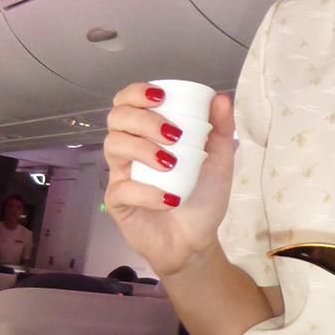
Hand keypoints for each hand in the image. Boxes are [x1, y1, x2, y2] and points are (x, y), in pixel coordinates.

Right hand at [103, 83, 235, 277]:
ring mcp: (121, 174)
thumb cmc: (203, 196)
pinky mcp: (118, 203)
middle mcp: (130, 149)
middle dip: (144, 120)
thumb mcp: (219, 161)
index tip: (161, 97)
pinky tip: (170, 199)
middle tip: (174, 136)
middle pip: (117, 118)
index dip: (137, 93)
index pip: (128, 102)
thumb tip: (220, 98)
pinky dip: (147, 192)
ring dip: (144, 149)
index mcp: (149, 133)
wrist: (197, 241)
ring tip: (172, 165)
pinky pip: (122, 188)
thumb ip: (221, 129)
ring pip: (114, 146)